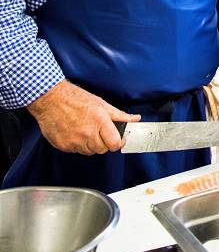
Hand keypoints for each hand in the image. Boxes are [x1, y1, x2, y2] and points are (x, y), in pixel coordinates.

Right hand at [25, 80, 140, 154]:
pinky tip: (75, 133)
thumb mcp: (101, 104)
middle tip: (100, 133)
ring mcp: (74, 141)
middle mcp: (87, 133)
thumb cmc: (75, 99)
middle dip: (105, 143)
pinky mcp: (63, 145)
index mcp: (100, 121)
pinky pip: (76, 151)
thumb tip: (135, 119)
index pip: (115, 144)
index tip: (118, 139)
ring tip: (86, 131)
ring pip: (90, 152)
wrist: (50, 99)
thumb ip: (119, 115)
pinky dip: (78, 145)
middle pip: (103, 149)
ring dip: (91, 145)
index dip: (118, 143)